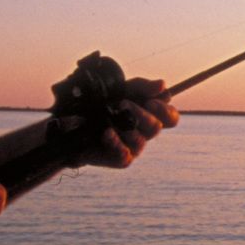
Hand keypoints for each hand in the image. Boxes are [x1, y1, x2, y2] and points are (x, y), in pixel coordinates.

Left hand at [49, 58, 178, 170]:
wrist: (73, 121)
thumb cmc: (101, 103)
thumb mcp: (122, 89)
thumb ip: (142, 86)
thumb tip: (162, 85)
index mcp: (150, 115)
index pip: (171, 118)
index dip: (165, 111)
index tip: (151, 102)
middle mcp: (144, 133)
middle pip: (156, 128)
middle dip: (139, 114)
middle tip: (122, 104)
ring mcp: (133, 147)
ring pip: (140, 141)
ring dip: (125, 126)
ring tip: (110, 117)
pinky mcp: (120, 159)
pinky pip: (125, 155)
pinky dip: (116, 143)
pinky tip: (107, 133)